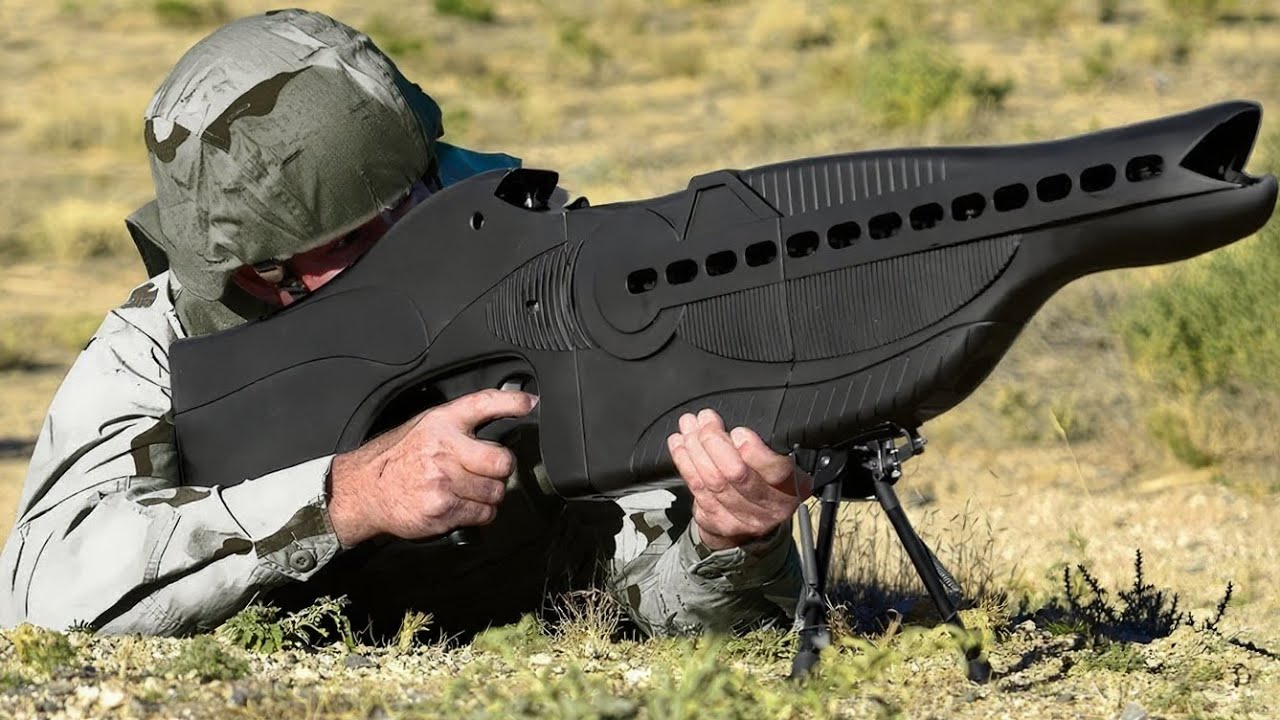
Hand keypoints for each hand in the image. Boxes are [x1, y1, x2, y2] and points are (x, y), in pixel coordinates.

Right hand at [326, 389, 537, 545]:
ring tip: (465, 489)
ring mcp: (443, 480)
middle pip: (502, 462)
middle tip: (486, 471)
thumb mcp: (427, 427)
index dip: (511, 403)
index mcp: (442, 422)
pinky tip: (459, 504)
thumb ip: (461, 423)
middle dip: (501, 469)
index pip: (483, 404)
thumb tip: (504, 414)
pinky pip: (483, 513)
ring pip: (495, 491)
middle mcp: (444, 449)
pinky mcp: (443, 509)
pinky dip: (478, 512)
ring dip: (488, 494)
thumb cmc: (398, 458)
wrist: (365, 489)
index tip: (529, 403)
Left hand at [667, 409, 812, 550]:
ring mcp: (744, 518)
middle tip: (704, 420)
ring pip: (712, 480)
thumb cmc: (765, 479)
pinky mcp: (719, 522)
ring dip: (695, 448)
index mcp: (792, 485)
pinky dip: (685, 463)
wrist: (753, 521)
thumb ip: (762, 445)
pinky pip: (697, 489)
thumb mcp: (777, 462)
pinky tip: (680, 446)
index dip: (755, 452)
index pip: (776, 470)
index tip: (738, 432)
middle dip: (715, 441)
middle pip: (737, 474)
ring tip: (688, 427)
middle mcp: (771, 507)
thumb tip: (730, 423)